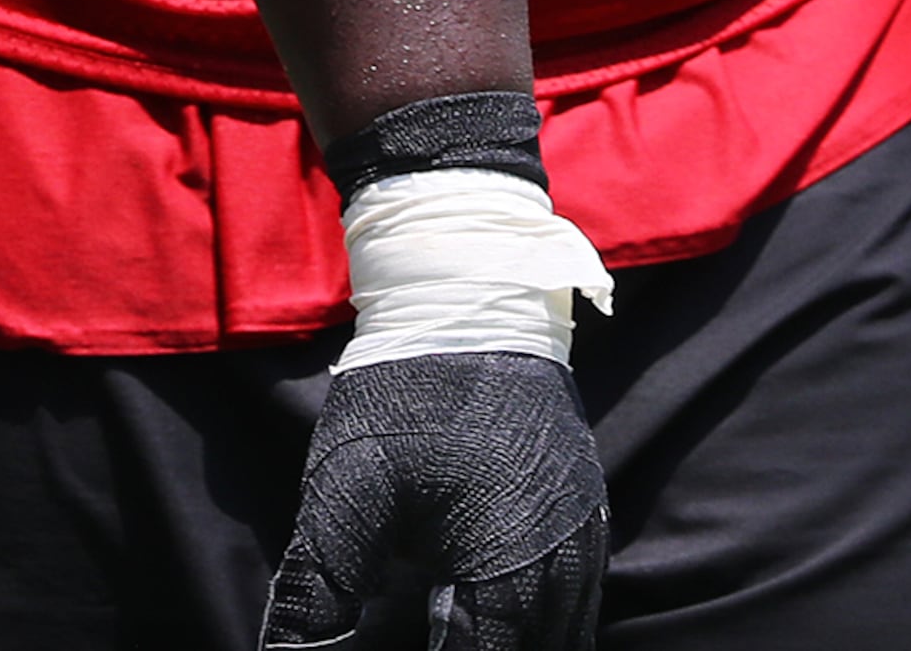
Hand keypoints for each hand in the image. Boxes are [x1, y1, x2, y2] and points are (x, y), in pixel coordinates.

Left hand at [260, 353, 604, 649]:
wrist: (472, 294)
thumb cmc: (404, 390)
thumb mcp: (347, 484)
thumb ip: (323, 585)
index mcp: (505, 570)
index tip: (395, 644)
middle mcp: (562, 567)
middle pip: (527, 649)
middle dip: (476, 645)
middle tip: (416, 624)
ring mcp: (585, 540)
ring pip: (560, 634)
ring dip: (508, 636)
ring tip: (449, 616)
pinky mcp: (587, 514)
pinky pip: (575, 599)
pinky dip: (534, 615)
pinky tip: (486, 602)